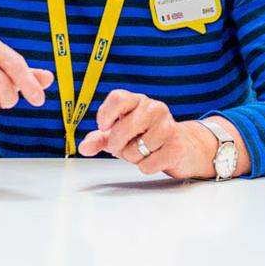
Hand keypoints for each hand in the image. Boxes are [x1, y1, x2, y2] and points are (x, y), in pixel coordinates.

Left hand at [78, 90, 213, 177]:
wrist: (180, 146)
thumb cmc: (145, 136)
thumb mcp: (119, 133)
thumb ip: (98, 138)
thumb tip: (84, 147)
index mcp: (137, 100)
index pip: (118, 98)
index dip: (106, 114)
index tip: (104, 127)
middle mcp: (154, 108)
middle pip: (122, 129)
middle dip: (116, 145)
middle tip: (121, 147)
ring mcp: (168, 126)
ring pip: (134, 150)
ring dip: (133, 157)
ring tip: (142, 151)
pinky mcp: (177, 146)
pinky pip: (147, 165)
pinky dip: (145, 167)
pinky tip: (154, 158)